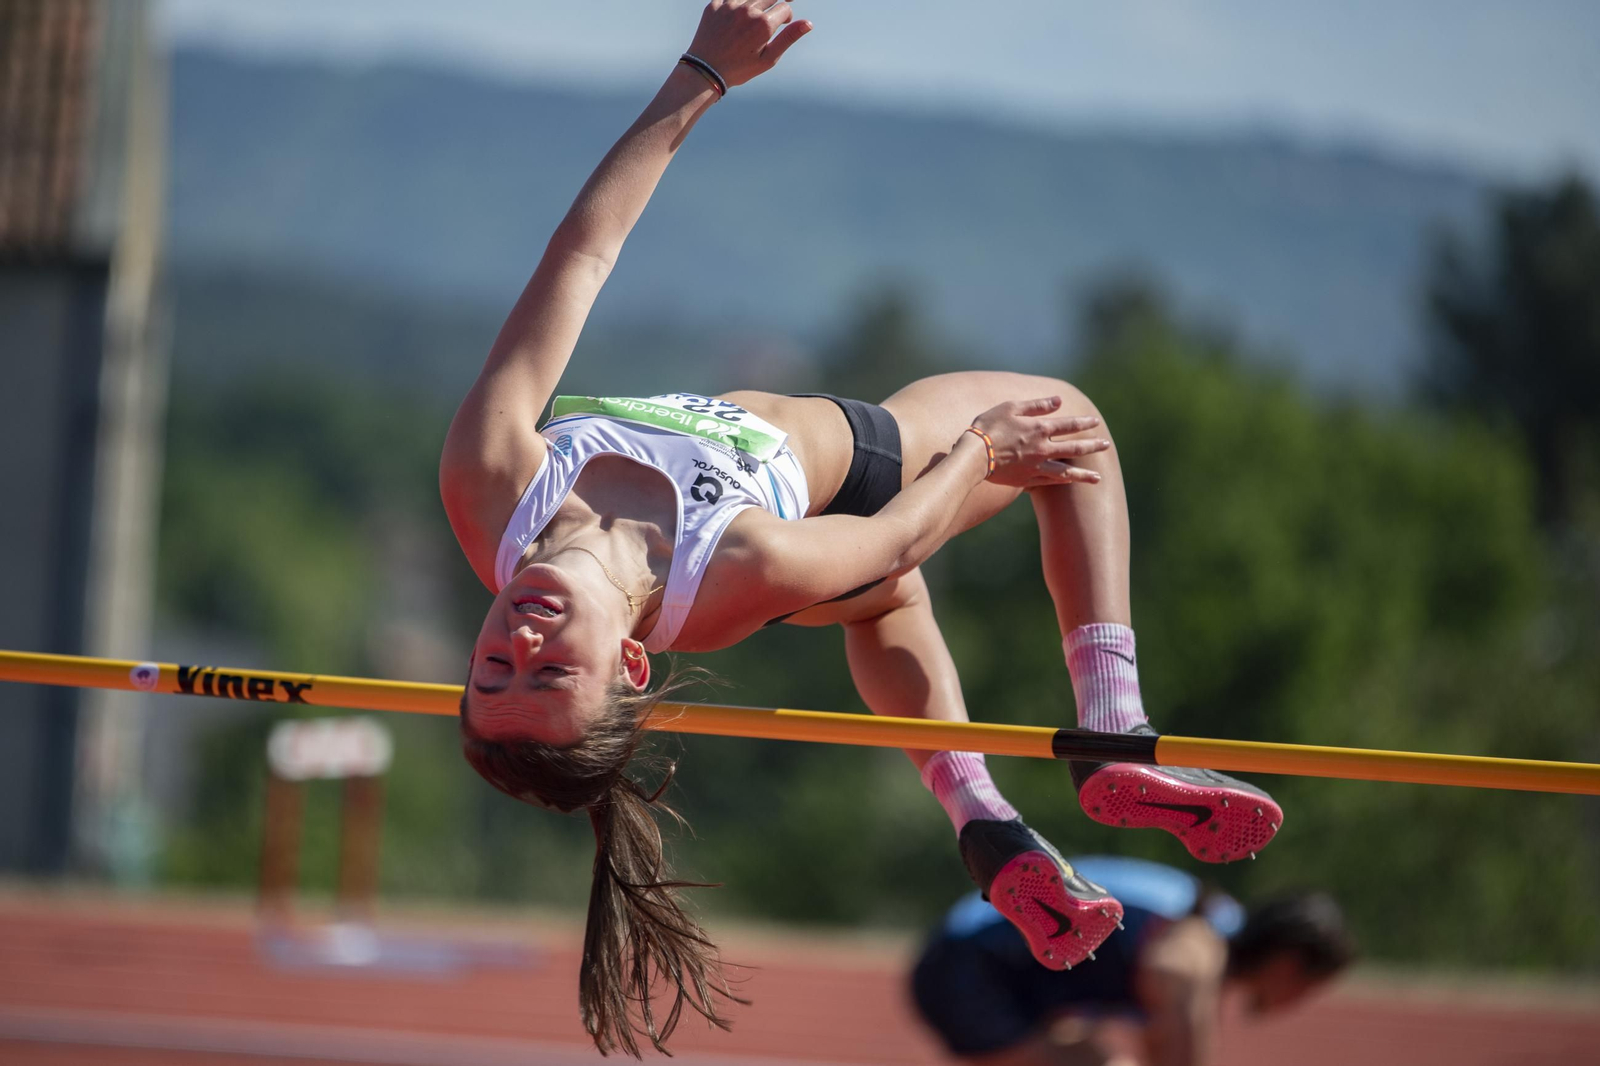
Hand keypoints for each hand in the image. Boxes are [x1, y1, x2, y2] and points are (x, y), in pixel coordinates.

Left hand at [685, 1, 812, 87]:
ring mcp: (729, 5)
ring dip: (757, 2)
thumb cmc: (739, 68)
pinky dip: (739, 2)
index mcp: (763, 24)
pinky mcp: (715, 4)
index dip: (787, 16)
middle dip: (776, 2)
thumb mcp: (768, 58)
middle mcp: (747, 9)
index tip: (783, 22)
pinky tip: (740, 12)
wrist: (705, 70)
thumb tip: (808, 23)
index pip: (785, 8)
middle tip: (774, 11)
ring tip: (756, 15)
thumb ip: (788, 38)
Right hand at [969, 398, 1109, 487]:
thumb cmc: (989, 427)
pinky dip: (1063, 482)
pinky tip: (1071, 482)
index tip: (1095, 422)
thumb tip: (1058, 401)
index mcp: (1040, 429)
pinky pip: (1050, 482)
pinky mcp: (1027, 480)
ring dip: (1084, 475)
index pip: (1069, 425)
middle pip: (1074, 449)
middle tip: (1106, 445)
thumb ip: (1036, 405)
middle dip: (1092, 447)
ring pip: (1067, 472)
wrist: (974, 456)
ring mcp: (1036, 466)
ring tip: (1098, 478)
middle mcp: (1043, 449)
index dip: (1084, 423)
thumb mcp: (1011, 408)